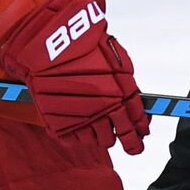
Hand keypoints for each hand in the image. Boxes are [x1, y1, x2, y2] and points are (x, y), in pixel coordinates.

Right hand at [1, 0, 150, 154]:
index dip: (141, 131)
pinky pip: (77, 141)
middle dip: (128, 140)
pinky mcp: (62, 126)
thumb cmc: (82, 47)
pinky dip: (79, 134)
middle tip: (127, 140)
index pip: (139, 123)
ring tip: (96, 120)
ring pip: (102, 141)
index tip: (141, 134)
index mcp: (122, 96)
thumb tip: (138, 104)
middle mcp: (105, 111)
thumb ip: (129, 86)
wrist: (47, 47)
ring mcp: (83, 120)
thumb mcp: (117, 61)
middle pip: (123, 138)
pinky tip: (78, 120)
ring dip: (102, 134)